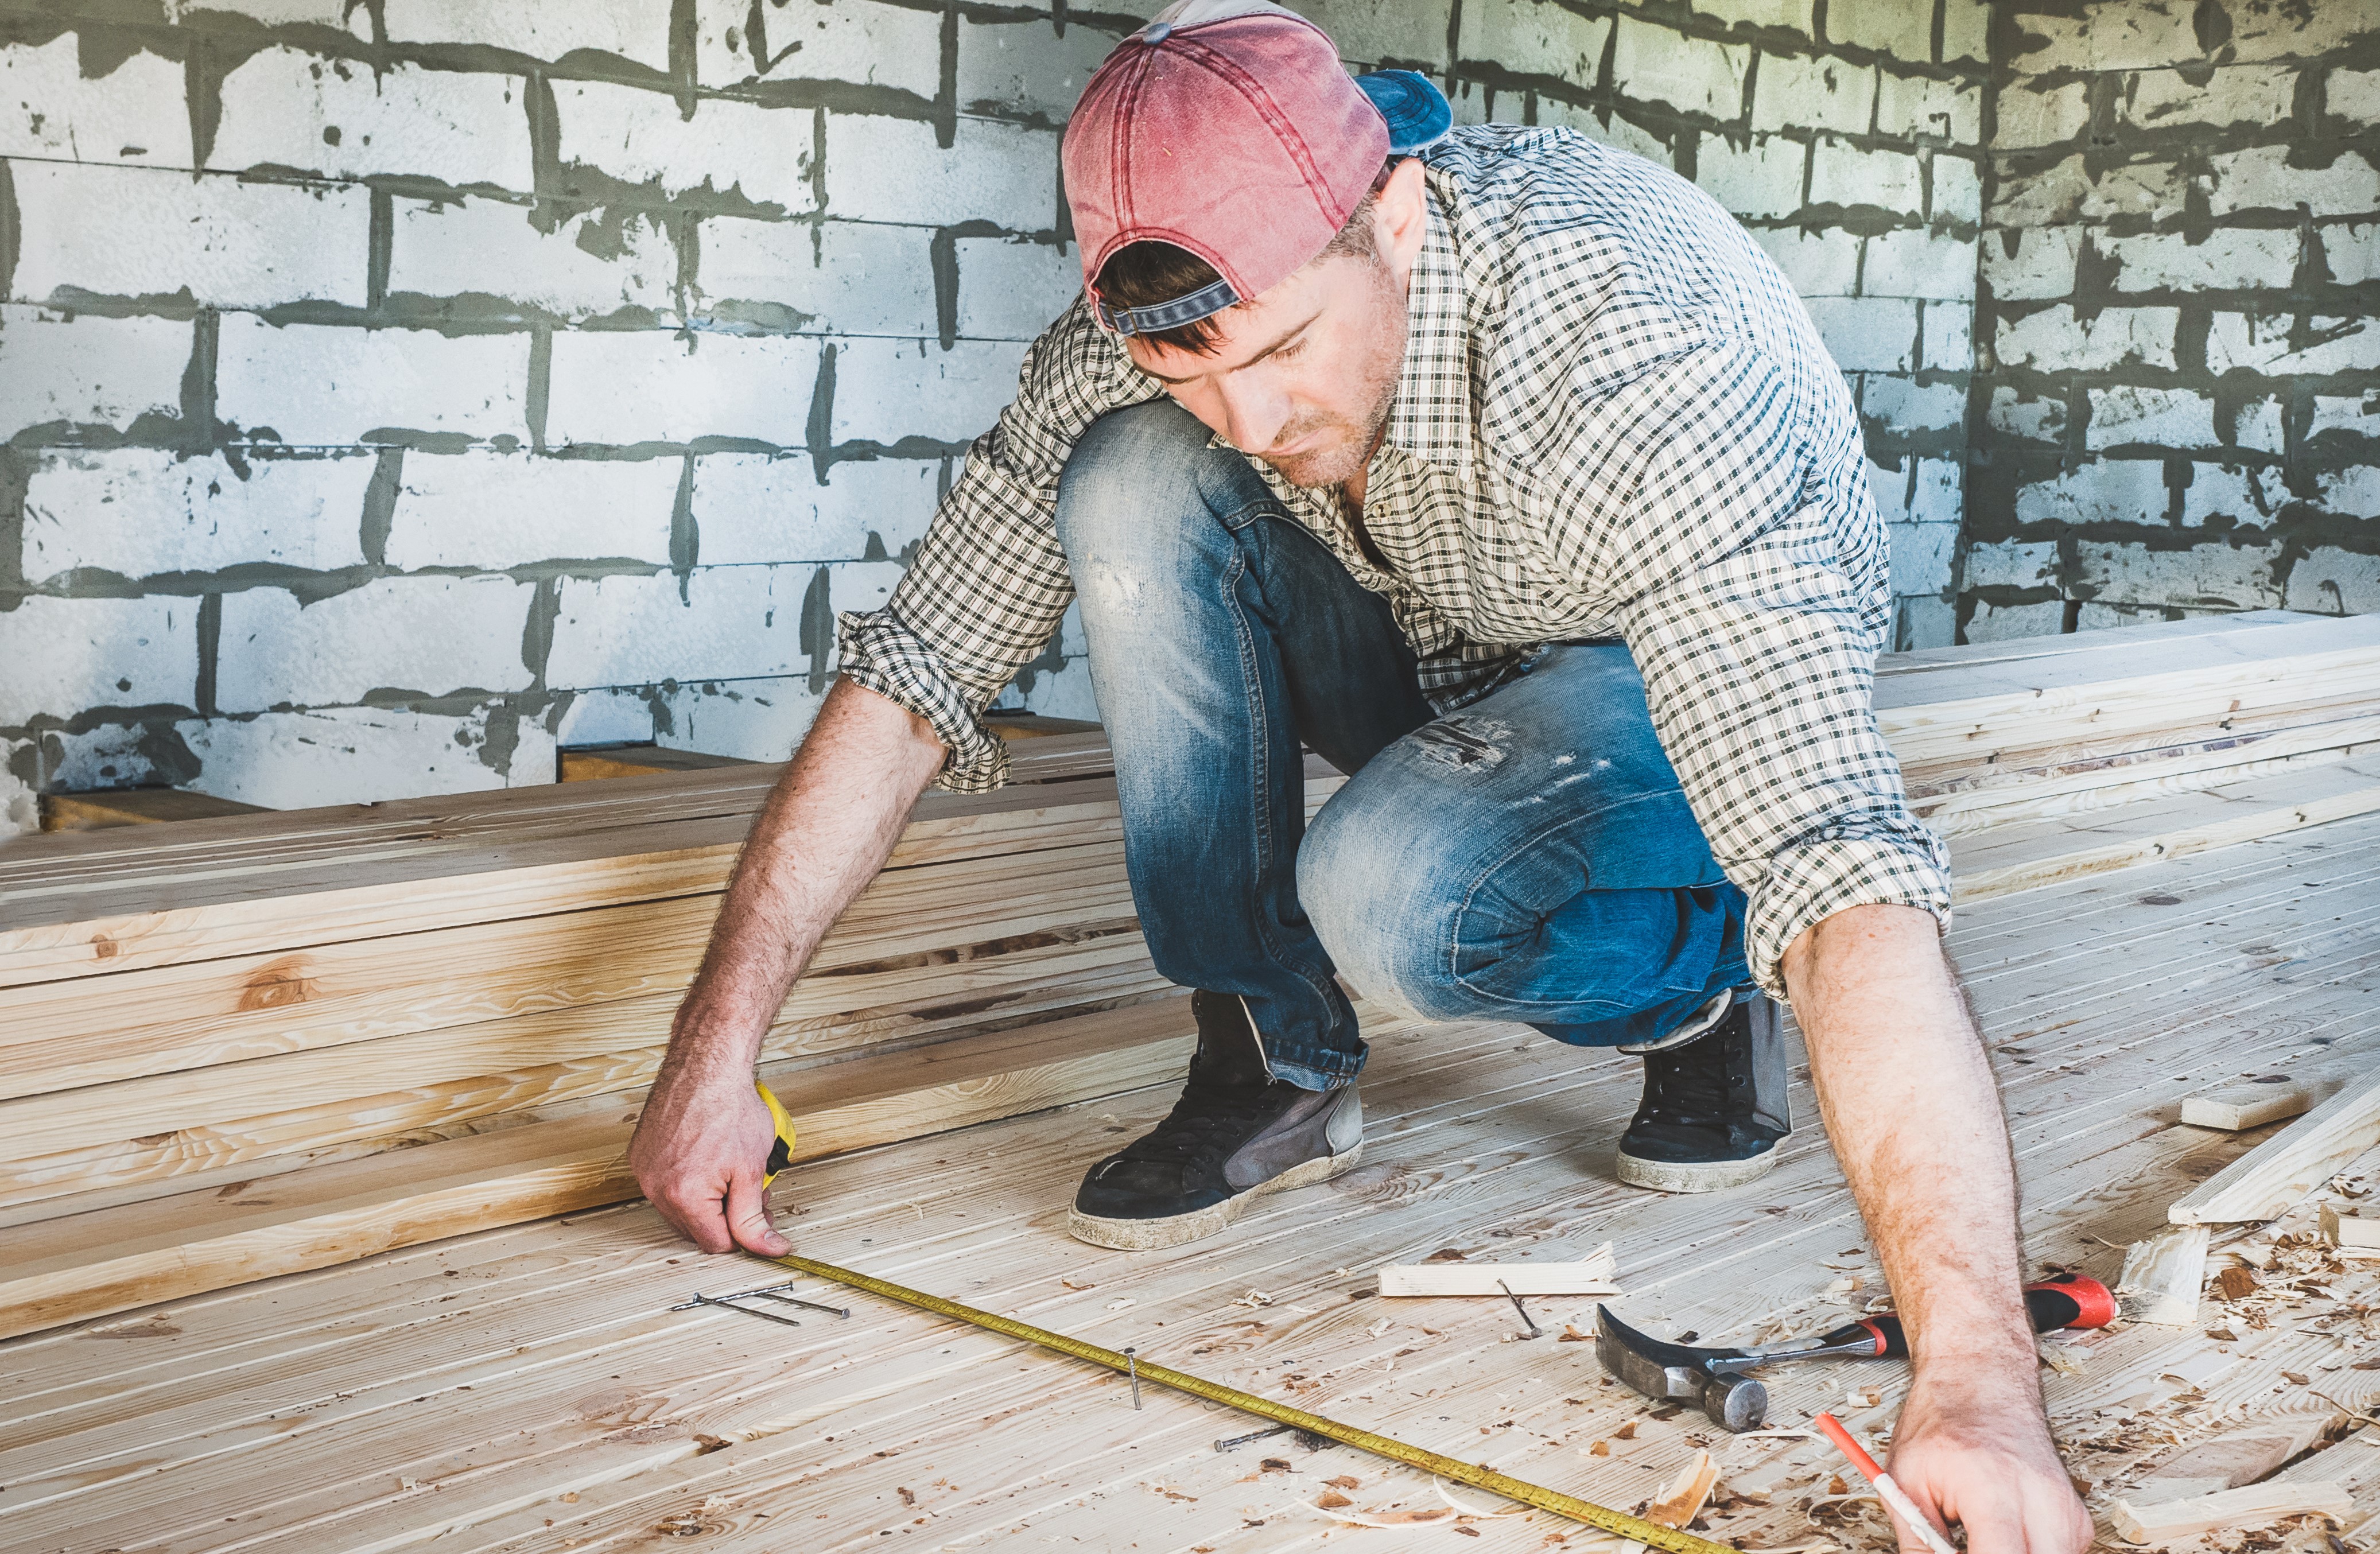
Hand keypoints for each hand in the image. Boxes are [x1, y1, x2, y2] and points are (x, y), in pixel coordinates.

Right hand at [629, 1054, 790, 1256]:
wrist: (707, 1063)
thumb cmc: (730, 1106)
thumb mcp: (752, 1170)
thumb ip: (754, 1218)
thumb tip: (768, 1249)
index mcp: (684, 1197)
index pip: (715, 1244)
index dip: (743, 1234)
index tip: (760, 1218)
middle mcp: (655, 1187)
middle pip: (694, 1228)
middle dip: (725, 1216)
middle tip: (751, 1192)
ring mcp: (644, 1170)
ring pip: (678, 1207)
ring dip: (706, 1199)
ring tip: (730, 1171)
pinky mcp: (640, 1154)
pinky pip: (664, 1183)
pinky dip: (687, 1179)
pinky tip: (707, 1158)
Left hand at [1884, 1368, 2092, 1553]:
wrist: (1982, 1380)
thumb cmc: (1943, 1420)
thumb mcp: (1906, 1480)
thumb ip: (1919, 1543)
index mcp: (1994, 1493)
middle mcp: (2041, 1504)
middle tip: (1967, 1546)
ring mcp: (2066, 1512)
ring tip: (1981, 1539)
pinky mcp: (2077, 1518)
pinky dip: (2030, 1552)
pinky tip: (2005, 1535)